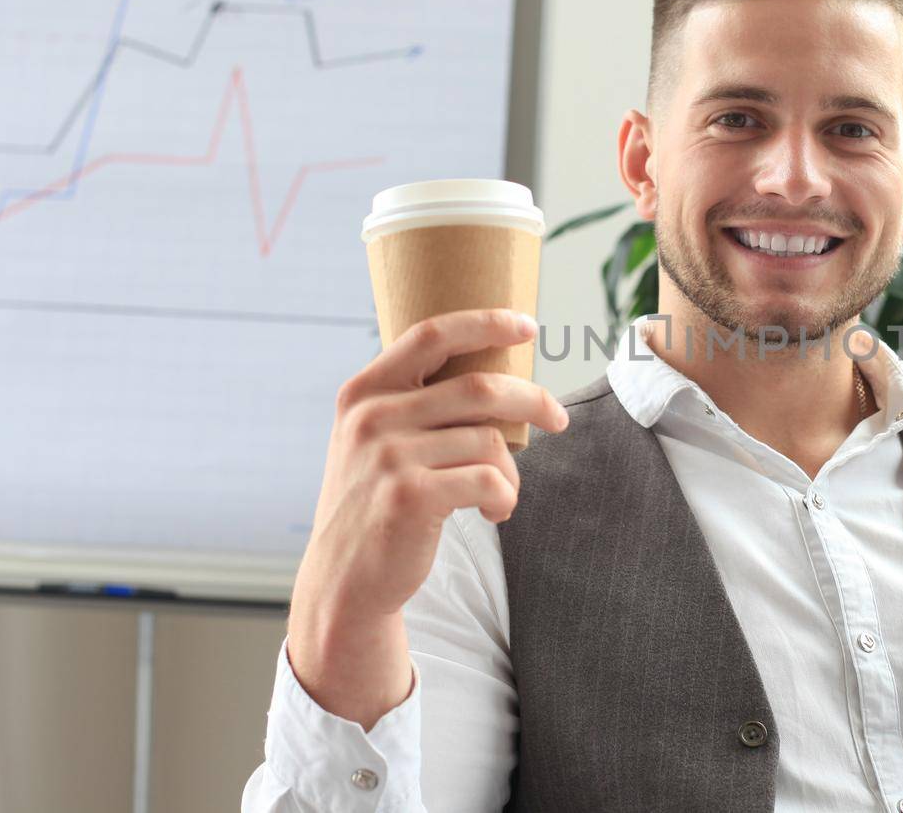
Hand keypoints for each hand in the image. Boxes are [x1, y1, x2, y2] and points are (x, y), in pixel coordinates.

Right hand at [286, 307, 567, 726]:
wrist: (344, 580)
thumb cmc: (375, 504)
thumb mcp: (373, 442)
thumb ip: (415, 404)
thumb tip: (497, 376)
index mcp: (364, 392)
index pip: (431, 335)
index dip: (485, 323)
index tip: (526, 324)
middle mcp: (372, 417)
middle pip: (480, 387)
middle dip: (532, 400)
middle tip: (558, 418)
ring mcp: (389, 456)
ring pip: (490, 441)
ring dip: (510, 470)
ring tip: (501, 494)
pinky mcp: (412, 496)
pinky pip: (489, 480)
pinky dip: (505, 496)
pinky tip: (495, 511)